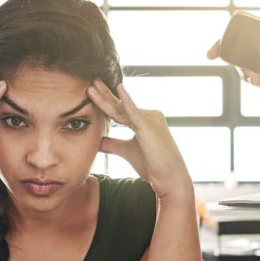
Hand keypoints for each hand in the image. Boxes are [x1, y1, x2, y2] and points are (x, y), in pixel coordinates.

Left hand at [87, 80, 191, 199]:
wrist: (169, 178)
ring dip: (106, 98)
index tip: (91, 92)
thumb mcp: (126, 151)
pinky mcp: (150, 125)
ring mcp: (150, 119)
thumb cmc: (152, 166)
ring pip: (122, 109)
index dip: (105, 102)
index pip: (120, 110)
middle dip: (104, 95)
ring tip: (92, 87)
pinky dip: (126, 101)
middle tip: (90, 82)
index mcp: (143, 121)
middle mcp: (148, 116)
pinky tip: (119, 89)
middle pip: (120, 105)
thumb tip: (97, 141)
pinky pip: (134, 112)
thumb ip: (112, 144)